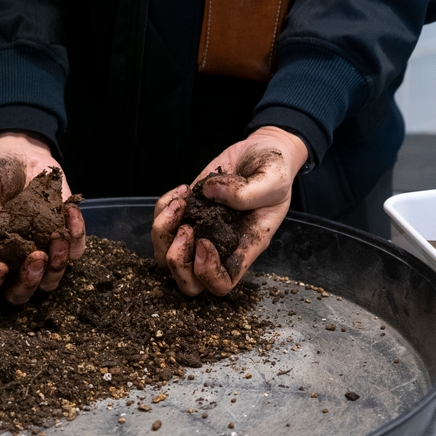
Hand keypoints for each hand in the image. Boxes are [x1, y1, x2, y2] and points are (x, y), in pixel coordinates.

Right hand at [0, 131, 85, 303]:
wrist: (22, 155)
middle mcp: (9, 260)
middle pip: (18, 293)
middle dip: (29, 283)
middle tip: (36, 257)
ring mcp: (38, 253)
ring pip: (50, 280)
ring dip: (57, 266)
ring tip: (58, 237)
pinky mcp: (62, 240)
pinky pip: (75, 252)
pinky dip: (76, 236)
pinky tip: (71, 212)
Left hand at [152, 126, 307, 295]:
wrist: (261, 150)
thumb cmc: (275, 171)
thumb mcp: (274, 179)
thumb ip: (249, 191)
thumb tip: (212, 194)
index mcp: (245, 247)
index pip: (222, 284)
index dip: (207, 273)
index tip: (204, 241)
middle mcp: (219, 246)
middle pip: (188, 282)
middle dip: (177, 261)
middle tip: (185, 229)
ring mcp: (199, 230)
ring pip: (166, 256)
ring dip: (162, 233)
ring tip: (179, 204)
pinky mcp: (186, 212)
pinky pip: (161, 226)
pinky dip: (162, 210)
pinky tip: (182, 191)